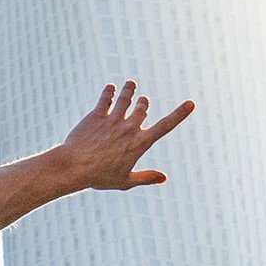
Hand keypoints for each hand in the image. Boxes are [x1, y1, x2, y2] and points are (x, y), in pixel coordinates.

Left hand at [61, 80, 194, 189]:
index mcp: (140, 143)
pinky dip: (110, 92)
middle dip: (143, 103)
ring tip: (131, 84)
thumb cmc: (99, 177)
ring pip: (125, 99)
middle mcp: (129, 128)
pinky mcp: (96, 115)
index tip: (191, 103)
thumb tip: (164, 177)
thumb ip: (146, 177)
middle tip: (143, 101)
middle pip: (142, 108)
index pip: (165, 126)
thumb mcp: (125, 181)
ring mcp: (112, 120)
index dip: (180, 114)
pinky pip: (106, 99)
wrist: (74, 167)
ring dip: (129, 90)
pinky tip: (111, 88)